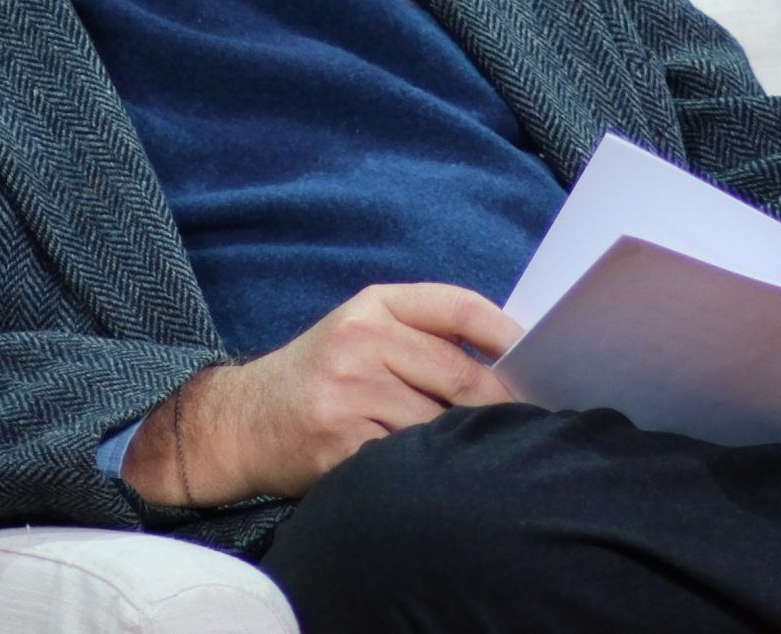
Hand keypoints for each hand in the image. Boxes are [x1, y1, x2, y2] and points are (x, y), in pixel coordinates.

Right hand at [126, 283, 521, 505]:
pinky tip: (440, 474)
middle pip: (462, 374)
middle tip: (527, 421)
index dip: (508, 333)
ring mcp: (350, 395)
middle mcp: (361, 343)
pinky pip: (408, 459)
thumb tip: (509, 359)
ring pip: (440, 423)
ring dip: (468, 442)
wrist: (241, 422)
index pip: (459, 308)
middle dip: (501, 403)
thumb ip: (424, 333)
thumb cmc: (320, 375)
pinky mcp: (341, 446)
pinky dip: (431, 468)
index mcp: (374, 307)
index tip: (539, 358)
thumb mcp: (362, 330)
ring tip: (487, 453)